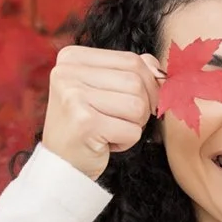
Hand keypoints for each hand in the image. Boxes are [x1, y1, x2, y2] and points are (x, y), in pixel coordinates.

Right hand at [42, 46, 161, 179]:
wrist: (62, 164)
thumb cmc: (87, 125)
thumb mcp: (104, 89)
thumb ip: (131, 71)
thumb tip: (159, 69)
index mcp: (72, 57)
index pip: (132, 60)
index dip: (149, 84)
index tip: (138, 102)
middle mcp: (67, 72)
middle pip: (137, 81)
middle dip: (143, 106)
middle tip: (123, 121)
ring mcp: (73, 96)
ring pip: (138, 105)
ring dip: (134, 125)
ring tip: (112, 130)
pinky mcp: (84, 123)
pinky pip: (132, 130)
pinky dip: (127, 141)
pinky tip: (105, 143)